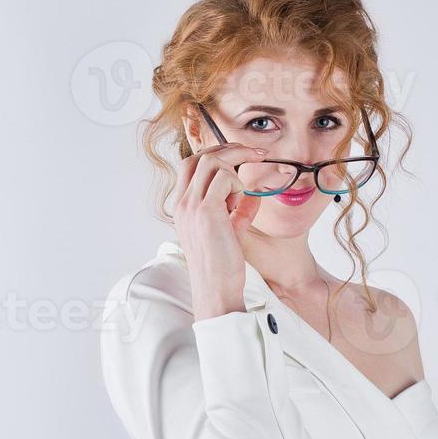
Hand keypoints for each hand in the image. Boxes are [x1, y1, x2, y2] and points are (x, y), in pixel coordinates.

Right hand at [172, 141, 268, 320]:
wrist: (216, 289)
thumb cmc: (222, 265)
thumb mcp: (231, 231)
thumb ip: (239, 211)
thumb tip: (253, 195)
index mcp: (182, 207)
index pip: (192, 165)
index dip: (218, 154)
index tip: (243, 156)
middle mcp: (182, 203)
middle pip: (199, 156)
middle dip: (229, 149)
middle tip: (255, 153)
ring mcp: (191, 206)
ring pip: (211, 161)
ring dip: (235, 168)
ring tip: (242, 192)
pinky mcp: (206, 211)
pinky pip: (224, 177)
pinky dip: (238, 184)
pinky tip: (240, 202)